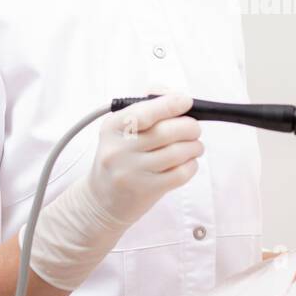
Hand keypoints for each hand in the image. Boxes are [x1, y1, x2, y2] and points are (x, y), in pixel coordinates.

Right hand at [26, 92, 202, 291]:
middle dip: (190, 127)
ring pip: (177, 152)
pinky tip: (188, 162)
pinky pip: (180, 174)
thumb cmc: (118, 156)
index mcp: (112, 127)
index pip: (144, 112)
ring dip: (195, 146)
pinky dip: (192, 165)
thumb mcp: (120, 128)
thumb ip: (146, 105)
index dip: (170, 104)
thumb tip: (175, 95)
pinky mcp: (146, 191)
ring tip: (194, 146)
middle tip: (194, 128)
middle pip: (167, 132)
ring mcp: (132, 172)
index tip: (186, 101)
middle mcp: (119, 149)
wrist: (101, 199)